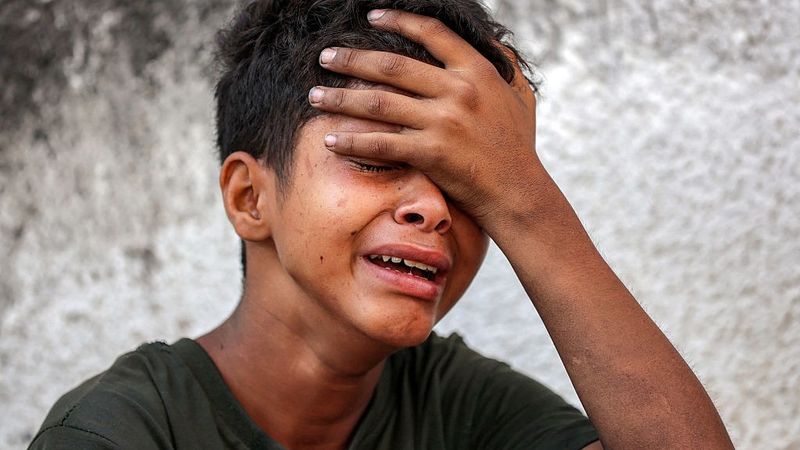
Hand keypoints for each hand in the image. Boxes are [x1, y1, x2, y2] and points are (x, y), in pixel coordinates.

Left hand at [308, 9, 543, 229]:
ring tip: (314, 95)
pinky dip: (352, 140)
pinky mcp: (430, 152)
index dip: (398, 20)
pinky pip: (381, 143)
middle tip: (325, 57)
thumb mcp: (520, 97)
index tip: (371, 17)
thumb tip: (490, 39)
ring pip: (379, 102)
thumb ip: (505, 65)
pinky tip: (331, 138)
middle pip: (392, 65)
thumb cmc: (517, 146)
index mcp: (477, 71)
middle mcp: (457, 91)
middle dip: (352, 58)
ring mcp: (442, 122)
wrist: (516, 191)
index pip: (432, 33)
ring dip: (341, 97)